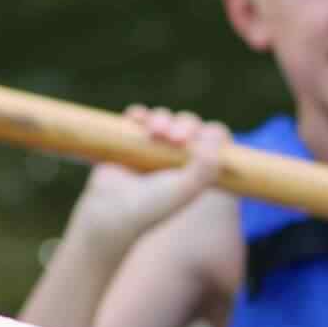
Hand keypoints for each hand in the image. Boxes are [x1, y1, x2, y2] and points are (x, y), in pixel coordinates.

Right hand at [65, 106, 228, 256]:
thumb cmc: (153, 204)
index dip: (209, 133)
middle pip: (189, 124)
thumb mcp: (187, 188)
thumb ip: (206, 166)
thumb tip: (215, 136)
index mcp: (197, 167)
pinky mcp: (130, 141)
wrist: (113, 211)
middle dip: (184, 124)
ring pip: (164, 118)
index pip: (213, 139)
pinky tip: (137, 119)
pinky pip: (138, 118)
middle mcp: (177, 156)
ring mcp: (153, 147)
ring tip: (154, 131)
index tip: (197, 144)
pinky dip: (139, 114)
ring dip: (162, 118)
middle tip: (175, 139)